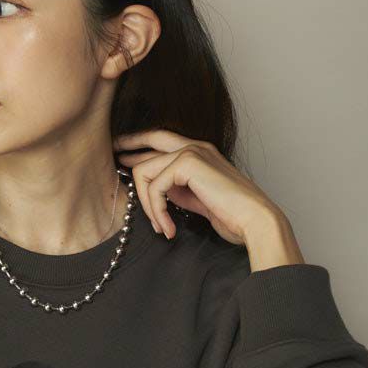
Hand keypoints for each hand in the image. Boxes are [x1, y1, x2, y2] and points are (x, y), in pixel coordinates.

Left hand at [113, 128, 286, 245]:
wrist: (253, 220)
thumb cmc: (231, 214)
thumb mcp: (195, 198)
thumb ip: (176, 189)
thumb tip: (155, 190)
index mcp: (200, 152)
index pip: (162, 139)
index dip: (139, 145)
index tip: (122, 155)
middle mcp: (195, 146)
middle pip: (150, 141)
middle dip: (128, 146)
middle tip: (114, 160)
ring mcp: (192, 151)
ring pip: (145, 171)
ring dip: (147, 205)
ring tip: (161, 226)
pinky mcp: (188, 163)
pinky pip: (154, 187)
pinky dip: (156, 211)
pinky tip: (168, 228)